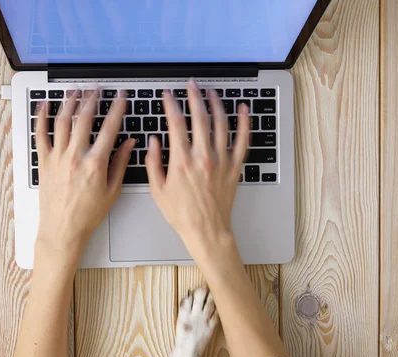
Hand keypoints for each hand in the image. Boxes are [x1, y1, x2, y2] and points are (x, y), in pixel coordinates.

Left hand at [35, 90, 134, 261]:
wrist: (63, 229)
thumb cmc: (87, 214)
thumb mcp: (112, 190)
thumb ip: (120, 163)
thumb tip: (129, 143)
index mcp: (95, 163)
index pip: (109, 128)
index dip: (117, 108)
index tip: (120, 97)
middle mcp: (75, 156)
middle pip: (84, 119)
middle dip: (93, 99)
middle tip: (98, 89)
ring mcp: (57, 157)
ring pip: (63, 121)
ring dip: (70, 103)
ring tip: (76, 91)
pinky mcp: (44, 162)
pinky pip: (40, 135)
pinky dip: (42, 118)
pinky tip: (45, 106)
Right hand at [145, 80, 248, 255]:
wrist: (206, 230)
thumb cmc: (182, 214)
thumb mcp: (157, 190)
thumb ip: (153, 162)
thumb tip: (153, 141)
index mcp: (181, 161)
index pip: (176, 122)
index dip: (171, 104)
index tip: (168, 95)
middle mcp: (203, 157)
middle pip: (200, 117)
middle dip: (194, 96)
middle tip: (190, 85)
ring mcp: (221, 161)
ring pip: (221, 124)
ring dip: (216, 104)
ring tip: (211, 92)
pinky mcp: (234, 167)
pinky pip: (242, 140)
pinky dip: (244, 123)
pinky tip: (243, 110)